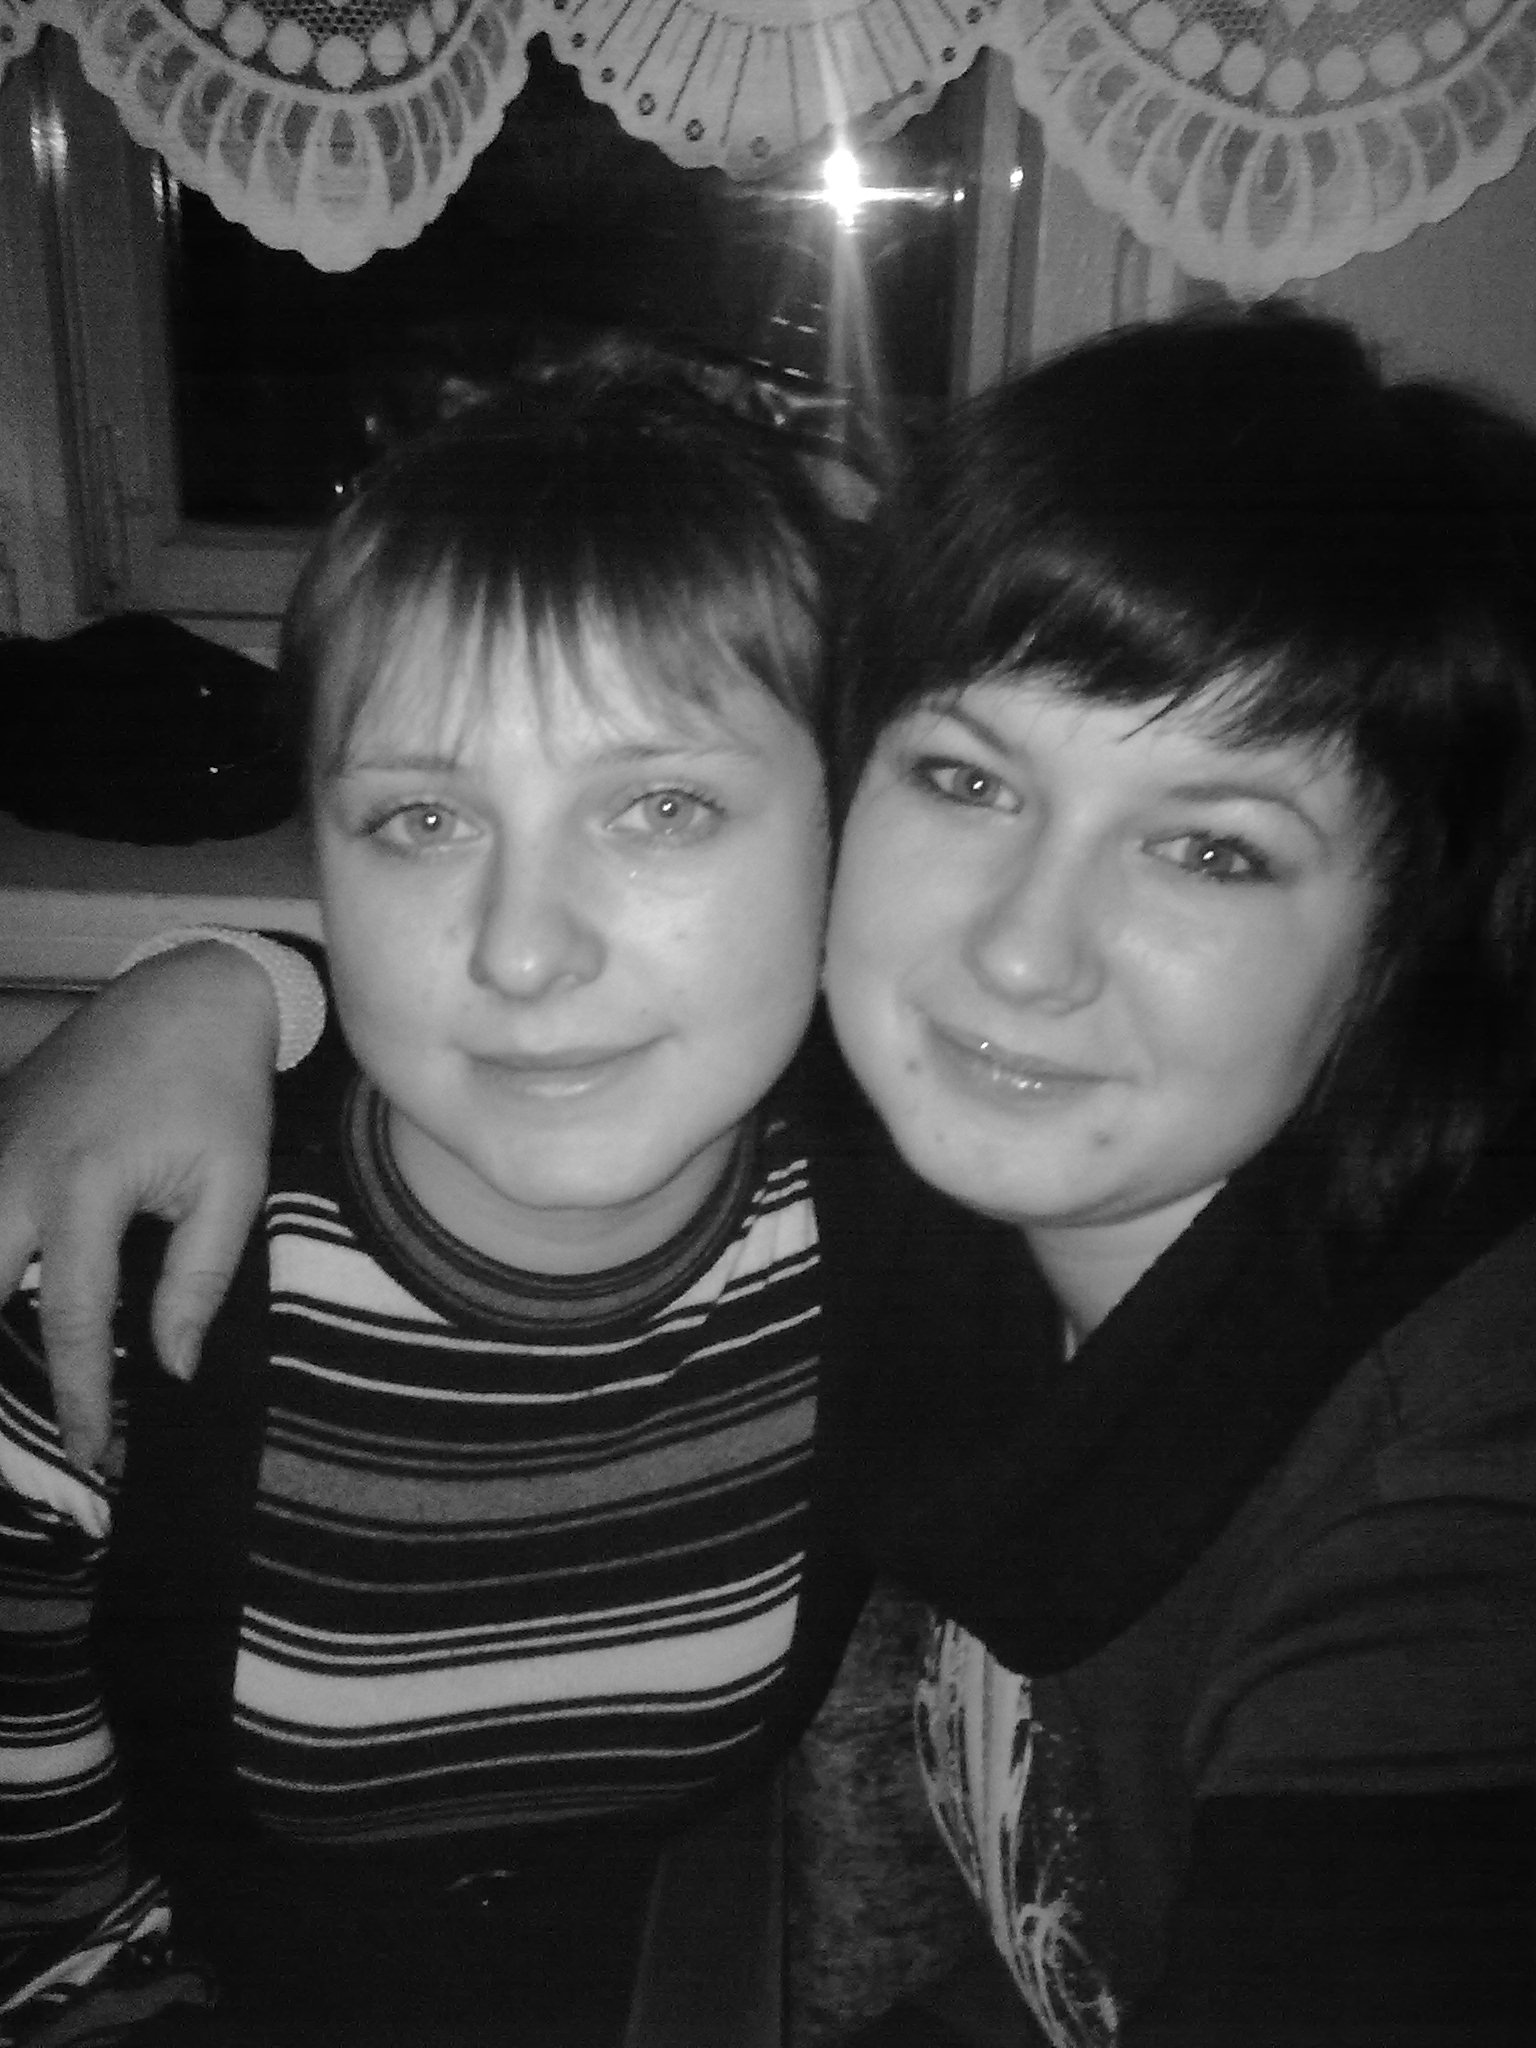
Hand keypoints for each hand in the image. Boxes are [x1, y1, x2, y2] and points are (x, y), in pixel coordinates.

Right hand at [0, 943, 278, 1467]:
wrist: (185, 995)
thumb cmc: (219, 1089)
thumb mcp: (232, 1183)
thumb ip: (198, 1281)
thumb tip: (171, 1367)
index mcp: (80, 1187)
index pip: (73, 1319)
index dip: (81, 1397)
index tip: (94, 1453)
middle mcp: (12, 1173)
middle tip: (39, 1441)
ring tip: (15, 1394)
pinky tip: (12, 1301)